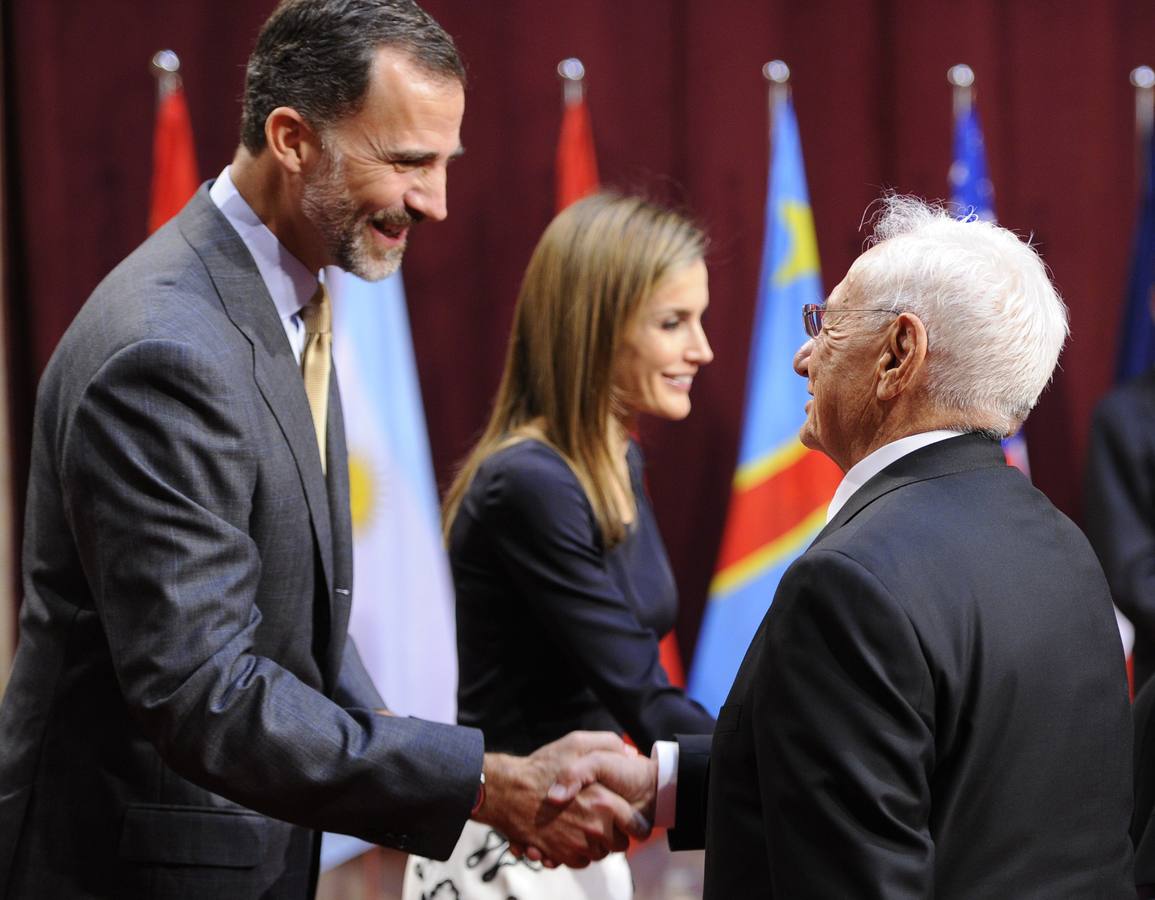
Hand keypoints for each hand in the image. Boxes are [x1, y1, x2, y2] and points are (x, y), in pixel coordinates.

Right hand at [473, 731, 641, 867]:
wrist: (506, 791)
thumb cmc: (542, 766)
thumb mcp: (577, 743)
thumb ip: (609, 745)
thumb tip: (629, 754)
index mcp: (604, 802)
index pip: (637, 827)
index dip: (635, 823)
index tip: (630, 819)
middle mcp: (594, 828)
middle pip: (620, 845)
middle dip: (614, 834)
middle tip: (602, 820)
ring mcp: (577, 845)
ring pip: (599, 854)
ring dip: (595, 844)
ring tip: (582, 824)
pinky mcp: (561, 856)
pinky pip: (580, 861)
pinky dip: (577, 852)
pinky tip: (568, 834)